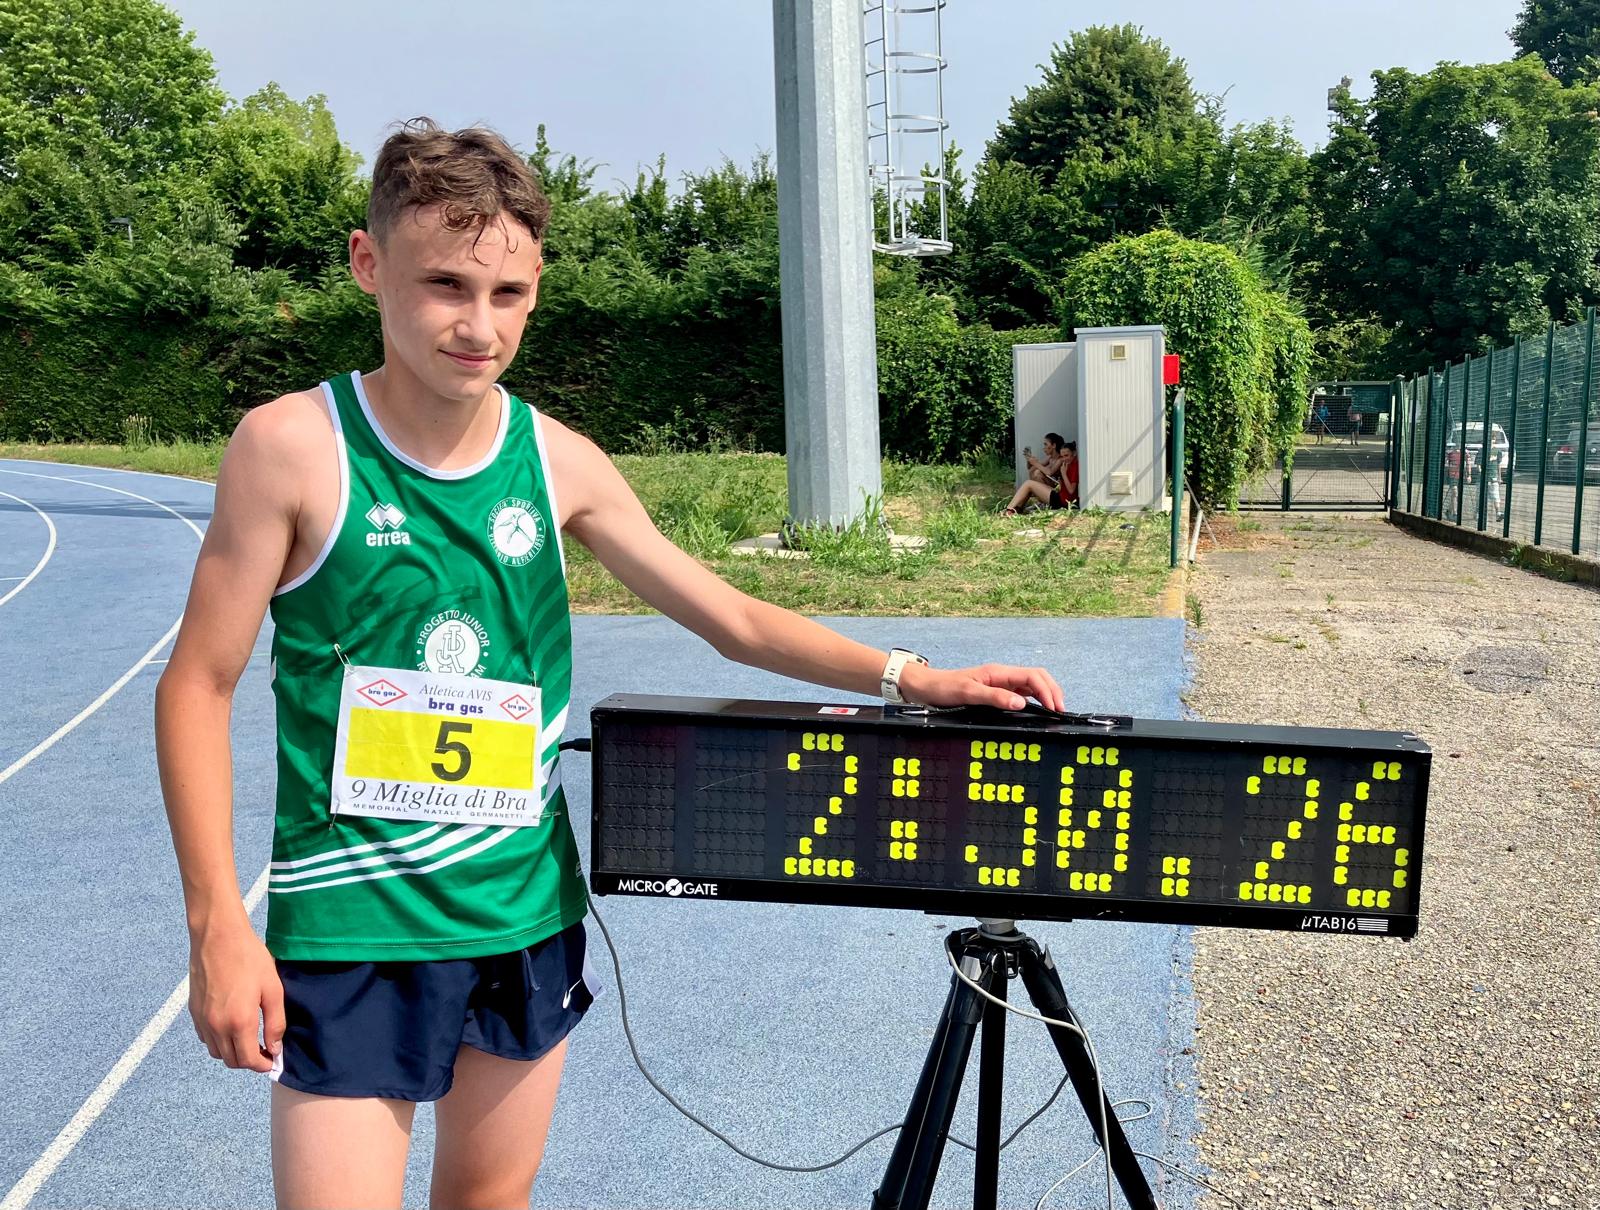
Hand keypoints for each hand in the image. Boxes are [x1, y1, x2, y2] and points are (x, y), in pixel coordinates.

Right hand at [188, 917, 284, 1072]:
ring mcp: (202, 1020)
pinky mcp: (194, 1012)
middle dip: (249, 1061)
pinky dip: (219, 1041)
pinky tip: (232, 1028)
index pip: (248, 1060)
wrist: (219, 937)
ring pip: (217, 1052)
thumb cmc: (249, 958)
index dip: (263, 1065)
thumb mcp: (273, 989)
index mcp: (239, 1022)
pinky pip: (206, 1038)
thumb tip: (275, 1048)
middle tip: (264, 1050)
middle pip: (231, 1061)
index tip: (273, 1060)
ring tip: (250, 1040)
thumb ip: (275, 1022)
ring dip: (233, 1053)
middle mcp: (216, 1026)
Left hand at [900, 661, 1063, 712]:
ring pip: (1032, 684)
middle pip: (1037, 677)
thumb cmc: (944, 687)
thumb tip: (1020, 703)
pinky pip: (1022, 692)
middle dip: (1053, 691)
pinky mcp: (997, 691)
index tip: (1055, 708)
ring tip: (1054, 711)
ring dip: (1046, 694)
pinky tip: (1037, 710)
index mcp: (999, 672)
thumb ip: (994, 697)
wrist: (927, 687)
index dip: (1047, 691)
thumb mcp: (968, 693)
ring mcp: (1001, 683)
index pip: (1032, 676)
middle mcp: (1003, 676)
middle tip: (1060, 711)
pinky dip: (1035, 699)